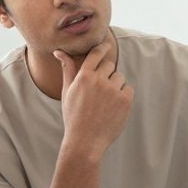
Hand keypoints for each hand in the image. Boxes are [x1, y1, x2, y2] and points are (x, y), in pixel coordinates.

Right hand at [54, 40, 132, 158]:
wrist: (85, 142)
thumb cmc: (73, 116)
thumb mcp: (67, 92)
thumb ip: (67, 69)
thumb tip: (59, 51)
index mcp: (84, 76)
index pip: (96, 54)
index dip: (103, 48)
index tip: (107, 46)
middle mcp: (99, 81)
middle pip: (109, 65)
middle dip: (106, 74)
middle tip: (99, 91)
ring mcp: (113, 90)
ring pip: (119, 77)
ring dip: (114, 85)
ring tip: (104, 102)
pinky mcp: (125, 101)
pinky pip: (128, 89)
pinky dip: (123, 96)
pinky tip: (112, 107)